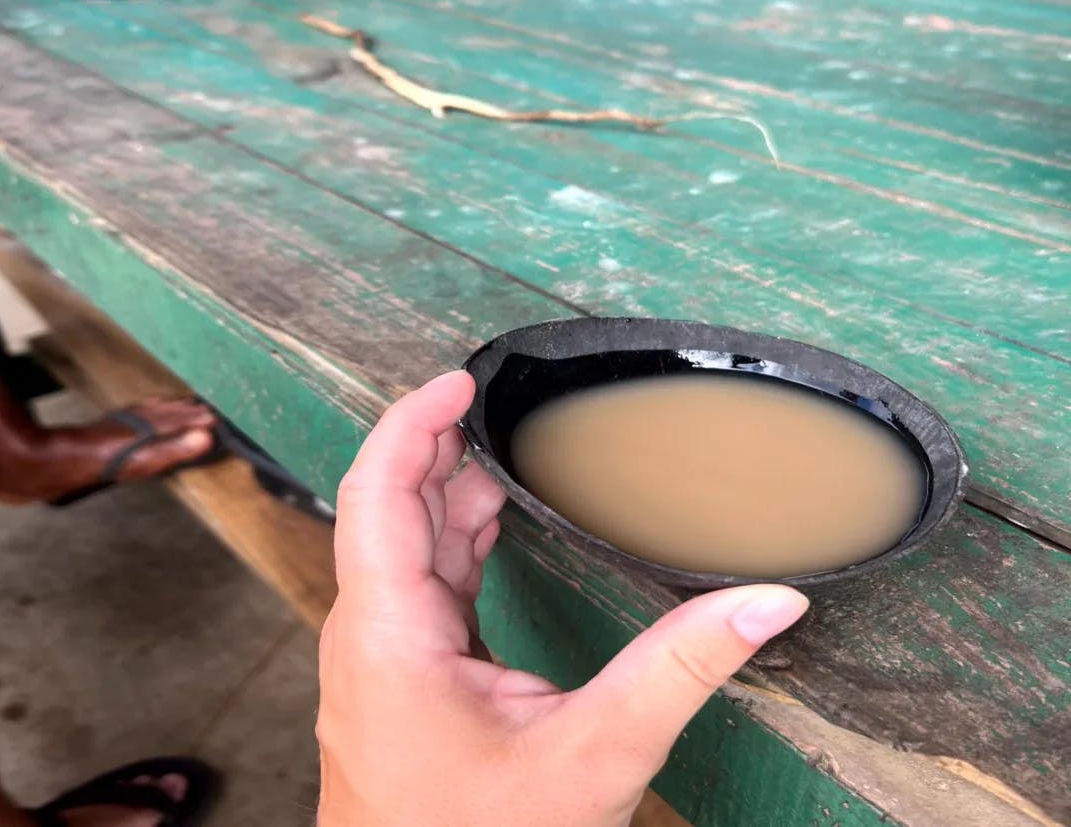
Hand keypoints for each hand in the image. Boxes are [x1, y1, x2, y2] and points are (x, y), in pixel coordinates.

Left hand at [317, 371, 808, 826]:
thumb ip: (681, 669)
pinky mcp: (399, 671)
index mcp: (392, 633)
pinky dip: (454, 536)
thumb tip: (764, 604)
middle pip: (390, 503)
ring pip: (404, 539)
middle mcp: (371, 632)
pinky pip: (421, 579)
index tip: (461, 381)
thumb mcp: (597, 754)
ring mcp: (379, 652)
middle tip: (496, 399)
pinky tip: (492, 520)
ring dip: (448, 487)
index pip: (379, 490)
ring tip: (503, 444)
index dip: (415, 421)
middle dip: (442, 442)